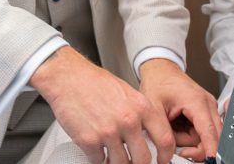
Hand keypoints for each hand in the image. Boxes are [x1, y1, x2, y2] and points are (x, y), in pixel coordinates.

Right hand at [30, 47, 173, 163]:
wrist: (68, 77)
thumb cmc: (95, 82)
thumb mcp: (127, 93)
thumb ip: (140, 114)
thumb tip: (148, 135)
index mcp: (142, 107)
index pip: (165, 140)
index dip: (166, 156)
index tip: (162, 161)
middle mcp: (128, 120)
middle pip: (143, 159)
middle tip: (134, 162)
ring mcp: (109, 132)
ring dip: (117, 163)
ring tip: (113, 156)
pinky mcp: (89, 141)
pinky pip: (98, 161)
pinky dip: (98, 158)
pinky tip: (97, 149)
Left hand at [138, 58, 220, 161]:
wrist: (160, 70)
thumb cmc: (158, 82)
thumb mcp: (154, 110)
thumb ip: (163, 134)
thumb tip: (170, 153)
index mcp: (196, 101)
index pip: (209, 131)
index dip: (211, 149)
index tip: (210, 160)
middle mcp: (207, 104)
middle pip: (213, 136)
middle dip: (196, 148)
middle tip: (179, 149)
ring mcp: (208, 107)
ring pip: (207, 136)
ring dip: (190, 139)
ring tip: (173, 128)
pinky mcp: (206, 110)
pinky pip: (203, 131)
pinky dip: (191, 134)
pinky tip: (179, 125)